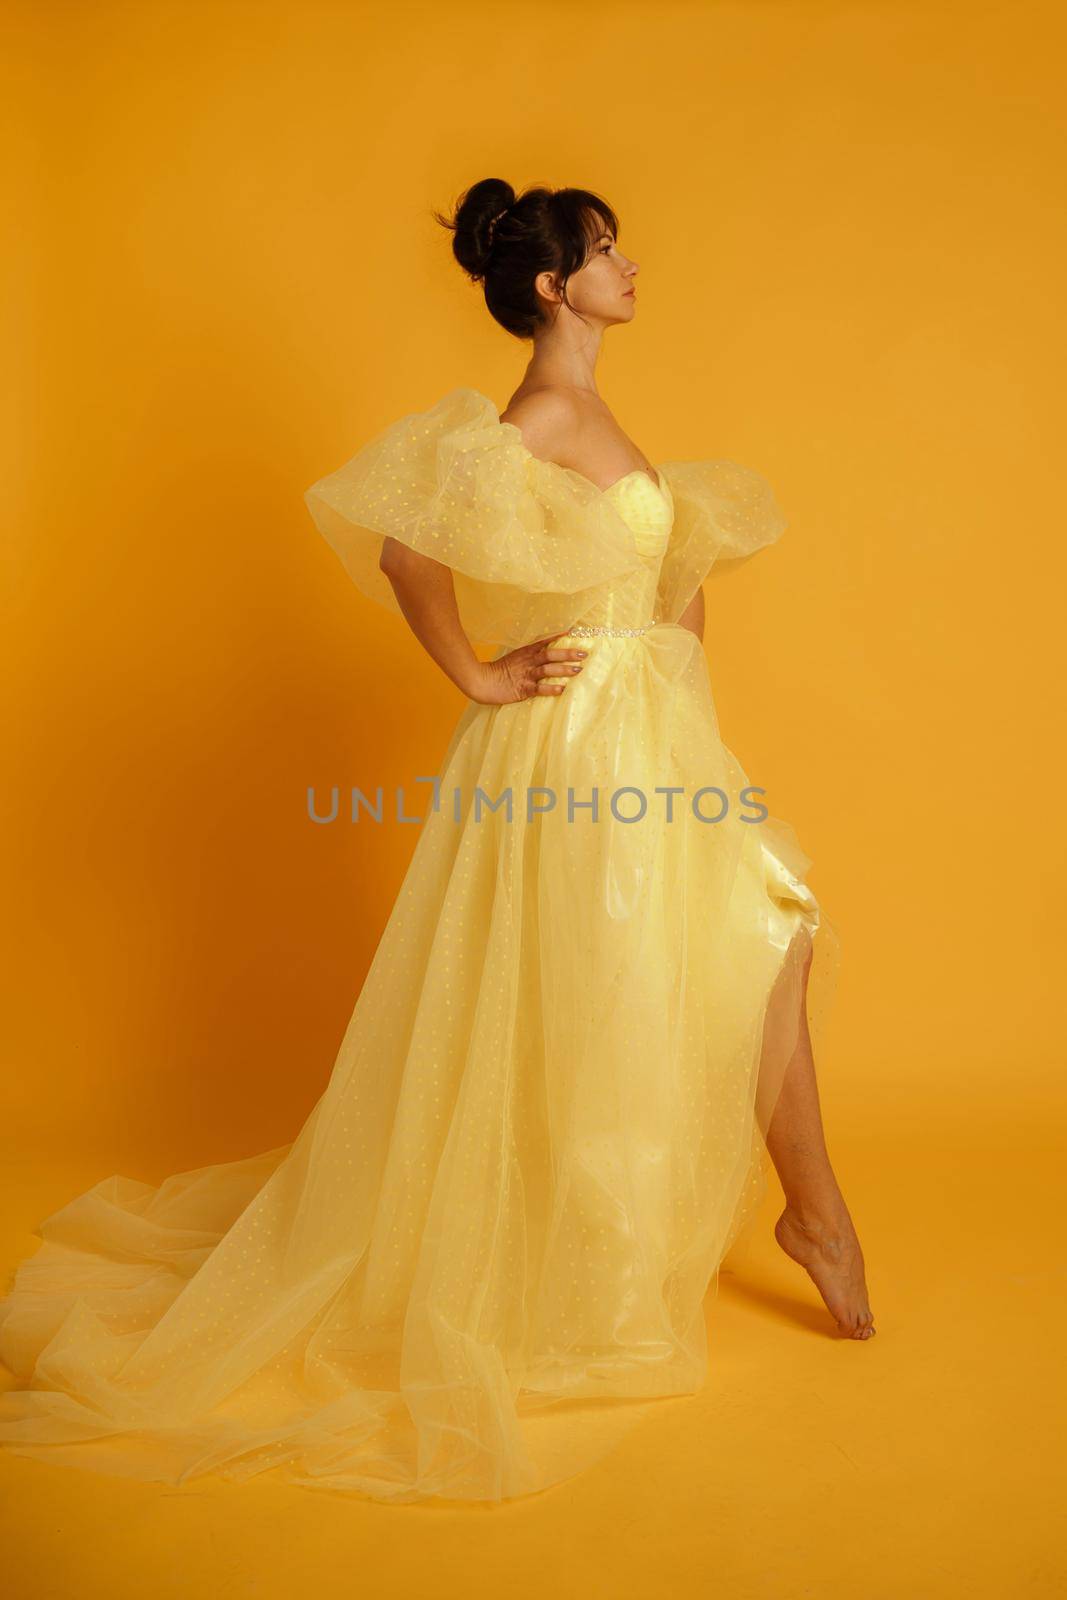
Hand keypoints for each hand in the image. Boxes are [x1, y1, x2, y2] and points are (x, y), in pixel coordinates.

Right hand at [467, 631, 588, 704]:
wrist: (482, 681)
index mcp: (526, 652)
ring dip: (564, 669)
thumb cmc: (499, 671)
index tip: (574, 632)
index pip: (545, 641)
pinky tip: (562, 689)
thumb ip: (530, 655)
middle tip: (584, 654)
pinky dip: (551, 688)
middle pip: (551, 655)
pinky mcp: (523, 689)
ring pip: (548, 670)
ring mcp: (526, 675)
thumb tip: (545, 653)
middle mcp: (528, 662)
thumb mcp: (515, 658)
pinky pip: (539, 688)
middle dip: (568, 654)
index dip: (559, 636)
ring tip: (578, 670)